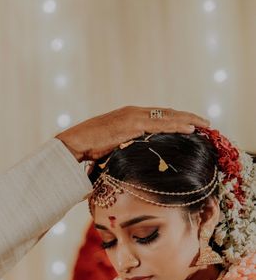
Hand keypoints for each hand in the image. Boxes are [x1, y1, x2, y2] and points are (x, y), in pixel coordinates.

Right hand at [56, 106, 209, 160]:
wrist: (73, 145)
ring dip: (188, 120)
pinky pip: (160, 125)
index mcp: (128, 117)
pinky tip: (191, 129)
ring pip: (167, 117)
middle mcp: (133, 113)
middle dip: (188, 117)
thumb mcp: (110, 151)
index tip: (190, 124)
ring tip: (205, 125)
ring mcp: (133, 117)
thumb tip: (130, 166)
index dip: (175, 119)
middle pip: (167, 113)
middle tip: (206, 123)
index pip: (157, 117)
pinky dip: (177, 126)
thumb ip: (123, 152)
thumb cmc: (86, 152)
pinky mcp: (131, 125)